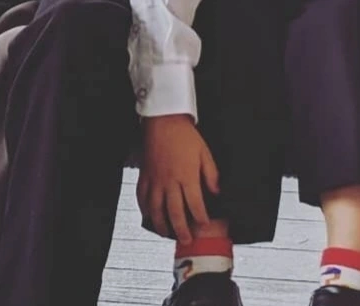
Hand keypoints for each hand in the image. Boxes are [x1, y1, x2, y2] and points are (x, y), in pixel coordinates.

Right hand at [138, 114, 219, 242]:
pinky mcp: (145, 174)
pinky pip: (142, 196)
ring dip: (161, 224)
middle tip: (186, 240)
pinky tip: (148, 215)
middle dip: (181, 230)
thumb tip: (217, 192)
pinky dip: (144, 208)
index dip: (200, 218)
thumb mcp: (204, 153)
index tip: (204, 224)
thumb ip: (211, 175)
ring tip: (166, 234)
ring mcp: (155, 179)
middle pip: (175, 213)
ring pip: (156, 209)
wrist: (163, 119)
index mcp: (187, 176)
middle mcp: (170, 181)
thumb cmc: (184, 135)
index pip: (195, 205)